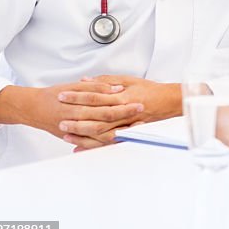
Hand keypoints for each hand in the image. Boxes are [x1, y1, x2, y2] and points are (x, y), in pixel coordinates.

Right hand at [11, 81, 143, 149]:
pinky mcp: (73, 138)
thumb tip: (116, 89)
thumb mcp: (74, 86)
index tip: (139, 103)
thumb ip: (96, 87)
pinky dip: (105, 143)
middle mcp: (76, 120)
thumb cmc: (54, 95)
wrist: (32, 108)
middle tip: (142, 117)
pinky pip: (92, 143)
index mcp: (77, 105)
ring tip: (136, 129)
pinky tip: (118, 140)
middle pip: (106, 122)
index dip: (124, 106)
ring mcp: (74, 131)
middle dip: (126, 119)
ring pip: (100, 136)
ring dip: (119, 133)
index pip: (106, 106)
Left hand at [56, 75, 180, 150]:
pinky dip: (93, 146)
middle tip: (60, 120)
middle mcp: (123, 111)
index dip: (77, 96)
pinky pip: (107, 143)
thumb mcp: (128, 80)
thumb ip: (106, 81)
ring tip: (66, 135)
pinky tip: (80, 148)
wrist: (168, 102)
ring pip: (100, 133)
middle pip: (95, 117)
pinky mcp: (127, 133)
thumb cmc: (149, 90)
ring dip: (82, 135)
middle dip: (76, 119)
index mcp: (122, 96)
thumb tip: (85, 80)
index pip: (95, 96)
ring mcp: (125, 124)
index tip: (63, 96)